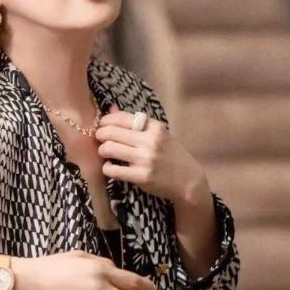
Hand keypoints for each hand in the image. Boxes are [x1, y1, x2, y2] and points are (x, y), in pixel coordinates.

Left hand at [94, 105, 209, 204]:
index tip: (103, 126)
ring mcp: (145, 159)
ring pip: (108, 149)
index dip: (105, 121)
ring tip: (105, 153)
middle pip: (110, 132)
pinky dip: (107, 168)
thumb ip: (135, 122)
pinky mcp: (141, 177)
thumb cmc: (171, 155)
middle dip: (100, 135)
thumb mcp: (158, 134)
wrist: (189, 181)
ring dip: (102, 151)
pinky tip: (111, 167)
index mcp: (154, 127)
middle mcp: (150, 141)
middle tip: (101, 140)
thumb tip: (111, 109)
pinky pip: (112, 170)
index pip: (120, 117)